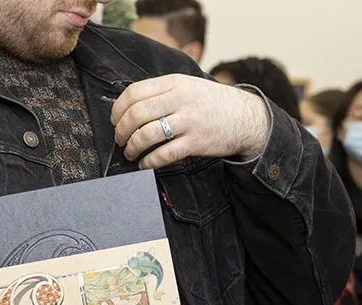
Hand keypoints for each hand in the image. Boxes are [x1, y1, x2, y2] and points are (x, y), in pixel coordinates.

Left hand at [111, 74, 271, 169]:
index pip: (135, 92)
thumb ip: (163, 92)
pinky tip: (144, 164)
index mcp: (175, 83)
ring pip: (147, 135)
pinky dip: (149, 162)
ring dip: (133, 147)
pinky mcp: (196, 143)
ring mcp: (189, 122)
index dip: (118, 108)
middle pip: (137, 114)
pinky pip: (164, 154)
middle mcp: (181, 100)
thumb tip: (130, 105)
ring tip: (130, 153)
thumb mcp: (189, 86)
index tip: (115, 119)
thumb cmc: (212, 103)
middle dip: (122, 130)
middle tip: (120, 139)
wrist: (246, 118)